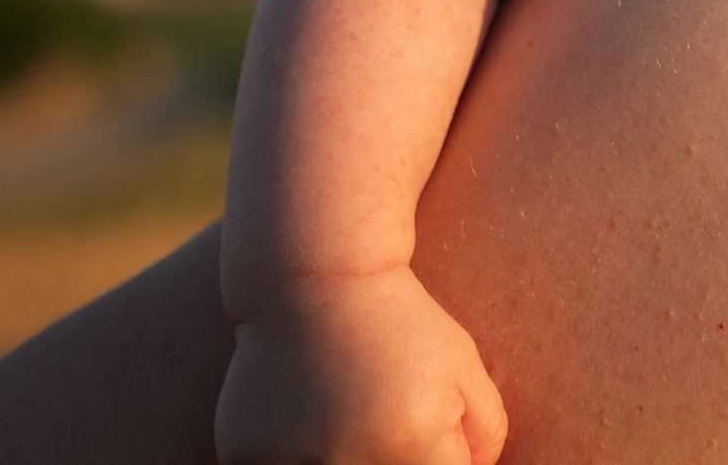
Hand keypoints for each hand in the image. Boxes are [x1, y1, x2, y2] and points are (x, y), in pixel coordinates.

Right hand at [217, 264, 507, 464]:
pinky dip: (297, 458)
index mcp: (411, 443)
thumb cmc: (402, 324)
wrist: (314, 280)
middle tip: (385, 413)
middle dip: (397, 457)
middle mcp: (348, 463)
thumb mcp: (465, 368)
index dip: (445, 459)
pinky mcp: (243, 456)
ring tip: (347, 415)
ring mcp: (290, 464)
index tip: (429, 426)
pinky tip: (305, 421)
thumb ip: (484, 436)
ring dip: (347, 459)